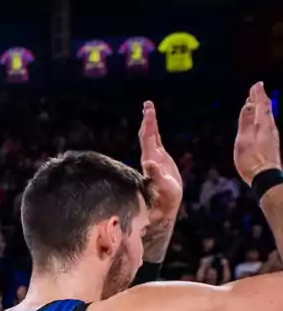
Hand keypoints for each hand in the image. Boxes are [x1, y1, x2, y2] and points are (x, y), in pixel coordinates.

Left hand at [139, 101, 183, 221]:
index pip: (148, 137)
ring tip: (149, 110)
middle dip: (148, 119)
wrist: (164, 207)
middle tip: (148, 103)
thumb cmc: (164, 199)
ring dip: (150, 123)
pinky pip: (157, 142)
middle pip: (147, 134)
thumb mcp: (162, 186)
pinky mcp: (161, 161)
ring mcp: (155, 158)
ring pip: (151, 137)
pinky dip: (155, 132)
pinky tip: (154, 127)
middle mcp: (150, 157)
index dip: (148, 123)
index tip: (148, 110)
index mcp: (150, 160)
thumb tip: (148, 163)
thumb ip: (155, 175)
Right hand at [234, 82, 280, 184]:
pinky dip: (263, 118)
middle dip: (261, 99)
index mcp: (263, 125)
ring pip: (268, 118)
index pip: (261, 105)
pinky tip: (260, 123)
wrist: (266, 178)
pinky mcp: (271, 144)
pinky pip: (267, 125)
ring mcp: (272, 137)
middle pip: (266, 110)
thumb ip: (246, 122)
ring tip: (257, 103)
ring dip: (262, 108)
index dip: (258, 94)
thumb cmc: (252, 160)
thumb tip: (248, 105)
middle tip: (256, 90)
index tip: (256, 84)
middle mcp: (270, 128)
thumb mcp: (244, 140)